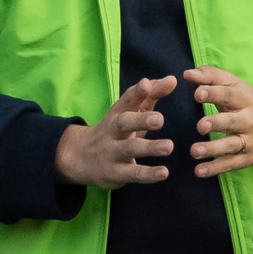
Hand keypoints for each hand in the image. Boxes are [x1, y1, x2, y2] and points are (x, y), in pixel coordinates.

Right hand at [55, 77, 175, 188]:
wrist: (80, 157)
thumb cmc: (117, 131)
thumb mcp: (130, 112)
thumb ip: (151, 95)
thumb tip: (172, 79)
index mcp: (118, 112)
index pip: (127, 99)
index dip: (137, 92)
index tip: (147, 85)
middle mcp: (113, 130)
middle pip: (124, 122)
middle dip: (141, 120)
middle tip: (160, 119)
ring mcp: (112, 152)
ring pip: (130, 149)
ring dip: (149, 148)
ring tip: (169, 146)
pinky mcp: (115, 173)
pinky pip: (132, 173)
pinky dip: (148, 174)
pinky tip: (164, 173)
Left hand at [187, 70, 252, 178]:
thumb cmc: (243, 100)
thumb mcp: (232, 84)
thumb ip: (209, 76)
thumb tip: (187, 74)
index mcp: (244, 98)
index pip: (228, 94)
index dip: (213, 94)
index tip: (197, 94)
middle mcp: (249, 119)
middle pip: (233, 121)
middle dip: (217, 123)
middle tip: (200, 126)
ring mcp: (249, 140)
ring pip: (232, 145)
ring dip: (213, 149)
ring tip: (194, 151)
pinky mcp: (247, 158)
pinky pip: (230, 164)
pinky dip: (215, 168)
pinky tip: (199, 170)